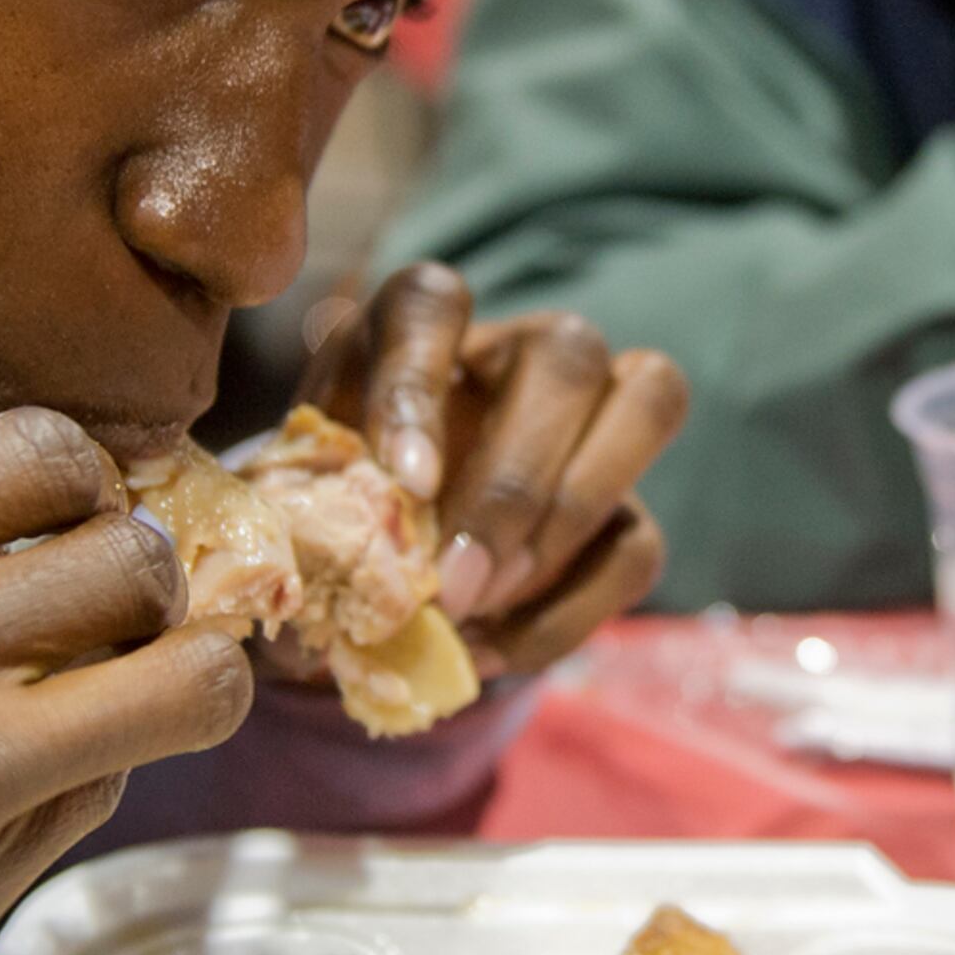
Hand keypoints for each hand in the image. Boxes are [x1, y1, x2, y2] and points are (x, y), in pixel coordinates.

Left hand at [295, 263, 686, 677]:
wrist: (383, 552)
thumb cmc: (334, 498)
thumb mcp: (305, 493)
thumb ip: (308, 521)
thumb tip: (312, 604)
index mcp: (421, 318)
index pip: (432, 304)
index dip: (418, 390)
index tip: (405, 484)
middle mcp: (522, 346)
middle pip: (566, 356)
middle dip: (514, 482)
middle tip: (452, 579)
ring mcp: (595, 415)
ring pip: (649, 404)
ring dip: (566, 520)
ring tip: (480, 604)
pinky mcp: (627, 507)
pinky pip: (638, 544)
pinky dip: (567, 612)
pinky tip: (488, 650)